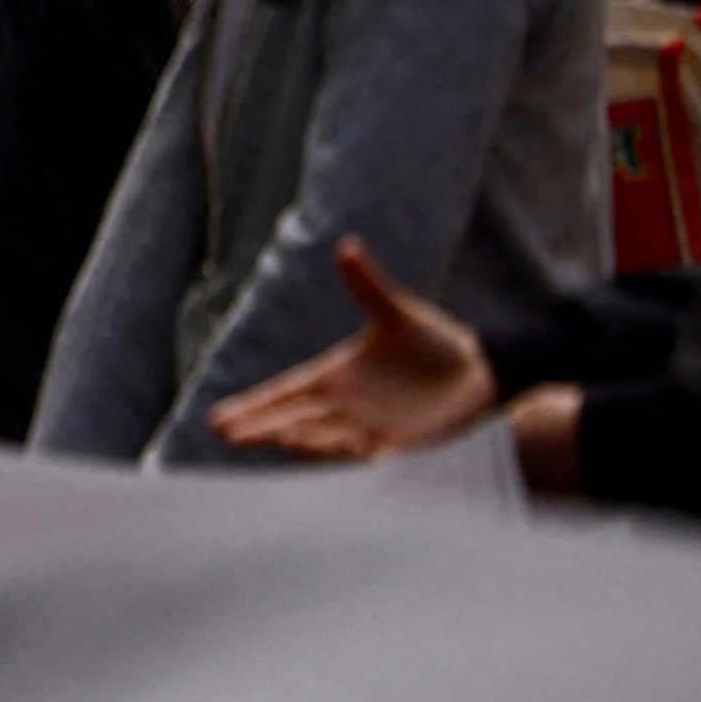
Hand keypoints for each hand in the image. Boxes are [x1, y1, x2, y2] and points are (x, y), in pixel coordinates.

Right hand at [207, 236, 502, 460]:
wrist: (481, 374)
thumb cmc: (435, 343)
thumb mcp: (400, 314)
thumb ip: (369, 287)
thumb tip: (347, 245)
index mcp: (335, 376)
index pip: (284, 392)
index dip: (254, 405)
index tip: (219, 418)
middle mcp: (344, 408)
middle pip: (293, 419)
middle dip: (261, 427)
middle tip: (229, 434)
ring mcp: (367, 430)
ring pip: (324, 438)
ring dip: (300, 439)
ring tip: (277, 436)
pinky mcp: (396, 448)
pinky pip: (366, 455)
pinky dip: (346, 454)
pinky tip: (331, 450)